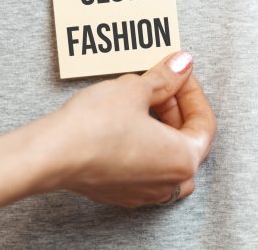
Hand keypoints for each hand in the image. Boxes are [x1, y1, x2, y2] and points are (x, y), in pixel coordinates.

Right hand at [45, 52, 216, 206]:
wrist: (53, 154)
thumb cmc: (96, 125)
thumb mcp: (136, 89)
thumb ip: (166, 78)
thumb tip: (182, 65)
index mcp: (183, 160)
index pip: (204, 123)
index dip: (192, 91)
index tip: (178, 73)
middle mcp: (168, 183)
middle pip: (187, 140)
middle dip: (176, 107)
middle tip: (160, 82)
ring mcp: (143, 193)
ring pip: (167, 156)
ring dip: (161, 127)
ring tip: (143, 100)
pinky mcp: (120, 192)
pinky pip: (145, 167)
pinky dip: (144, 143)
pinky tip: (126, 120)